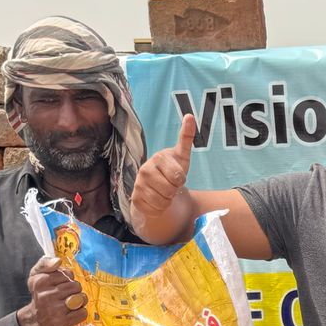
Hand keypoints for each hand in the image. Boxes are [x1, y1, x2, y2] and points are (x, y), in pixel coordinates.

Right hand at [17, 256, 85, 325]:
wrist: (37, 319)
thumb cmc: (40, 293)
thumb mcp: (36, 275)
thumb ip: (45, 263)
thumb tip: (58, 261)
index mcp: (40, 282)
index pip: (67, 274)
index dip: (67, 278)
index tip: (60, 284)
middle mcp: (46, 296)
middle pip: (75, 286)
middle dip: (74, 289)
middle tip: (66, 294)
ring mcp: (55, 311)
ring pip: (81, 298)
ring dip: (80, 300)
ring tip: (71, 302)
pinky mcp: (63, 323)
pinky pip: (83, 312)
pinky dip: (81, 312)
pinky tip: (72, 312)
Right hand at [130, 115, 195, 230]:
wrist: (156, 189)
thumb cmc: (171, 171)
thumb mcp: (181, 156)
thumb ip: (186, 137)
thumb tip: (190, 116)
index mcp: (158, 158)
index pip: (178, 177)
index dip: (181, 180)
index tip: (176, 176)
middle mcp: (145, 169)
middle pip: (170, 190)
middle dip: (174, 191)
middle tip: (170, 185)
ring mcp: (138, 184)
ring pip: (163, 201)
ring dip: (167, 200)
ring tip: (163, 192)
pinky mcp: (135, 199)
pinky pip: (155, 209)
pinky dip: (160, 208)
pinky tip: (156, 200)